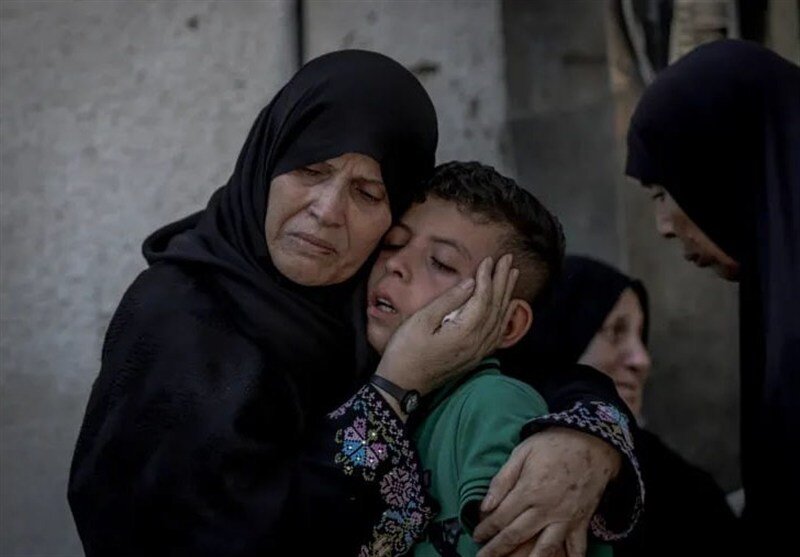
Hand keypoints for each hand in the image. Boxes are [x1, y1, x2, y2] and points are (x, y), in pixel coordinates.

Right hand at [375, 254, 518, 394]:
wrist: (401, 385)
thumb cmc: (405, 352)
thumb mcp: (421, 321)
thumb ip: (448, 301)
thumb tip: (470, 283)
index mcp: (464, 332)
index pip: (483, 298)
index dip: (487, 277)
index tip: (489, 259)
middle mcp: (477, 343)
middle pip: (496, 307)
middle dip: (502, 281)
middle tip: (508, 259)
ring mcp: (477, 353)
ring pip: (499, 320)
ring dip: (506, 295)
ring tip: (512, 276)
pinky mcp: (474, 358)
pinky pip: (496, 334)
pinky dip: (504, 317)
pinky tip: (507, 307)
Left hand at [474, 427, 620, 556]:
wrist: (592, 442)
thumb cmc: (553, 444)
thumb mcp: (522, 452)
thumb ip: (502, 480)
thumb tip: (485, 506)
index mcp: (529, 491)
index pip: (501, 517)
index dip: (486, 529)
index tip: (476, 535)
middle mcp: (546, 509)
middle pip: (516, 536)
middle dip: (496, 550)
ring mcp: (566, 518)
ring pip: (544, 550)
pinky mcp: (581, 522)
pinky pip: (576, 548)